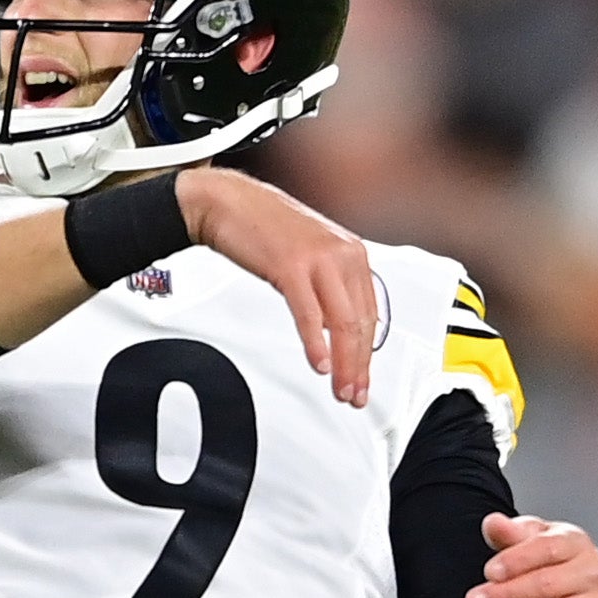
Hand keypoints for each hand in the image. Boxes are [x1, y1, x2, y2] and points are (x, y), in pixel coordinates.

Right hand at [177, 168, 375, 406]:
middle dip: (359, 366)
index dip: (367, 353)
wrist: (227, 202)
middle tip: (353, 395)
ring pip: (342, 322)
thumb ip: (326, 287)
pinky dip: (316, 343)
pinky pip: (309, 313)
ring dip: (343, 362)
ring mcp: (318, 260)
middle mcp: (343, 254)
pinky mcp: (291, 266)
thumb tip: (333, 325)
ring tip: (339, 389)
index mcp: (351, 253)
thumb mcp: (307, 256)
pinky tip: (319, 363)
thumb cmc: (262, 228)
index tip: (361, 380)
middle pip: (360, 323)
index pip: (370, 314)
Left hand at [467, 513, 597, 597]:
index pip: (546, 549)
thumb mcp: (536, 543)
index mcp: (573, 543)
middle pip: (548, 582)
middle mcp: (591, 571)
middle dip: (509, 593)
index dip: (517, 560)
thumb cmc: (558, 563)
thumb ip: (512, 536)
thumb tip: (491, 522)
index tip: (489, 572)